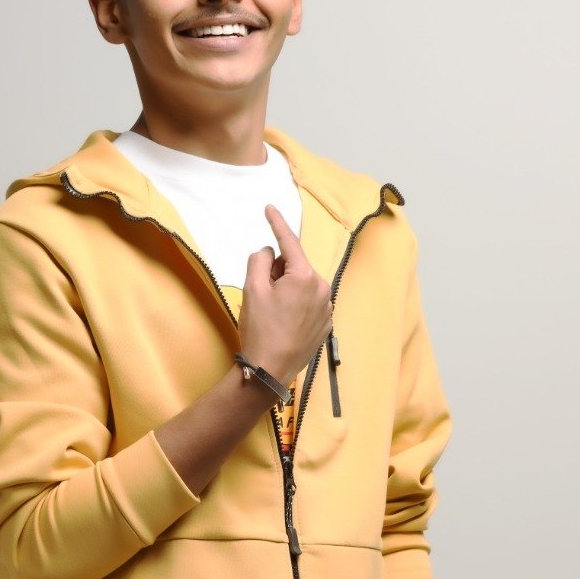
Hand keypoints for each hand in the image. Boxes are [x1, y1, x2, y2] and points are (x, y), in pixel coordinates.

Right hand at [237, 205, 332, 384]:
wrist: (270, 370)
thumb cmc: (260, 329)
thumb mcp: (252, 289)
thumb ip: (260, 260)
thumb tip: (269, 252)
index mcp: (305, 276)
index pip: (289, 242)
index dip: (276, 223)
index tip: (269, 208)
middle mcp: (322, 288)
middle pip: (295, 265)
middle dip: (278, 271)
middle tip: (262, 292)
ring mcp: (327, 308)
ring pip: (302, 284)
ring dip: (287, 288)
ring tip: (272, 312)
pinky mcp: (326, 324)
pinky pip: (309, 302)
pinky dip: (295, 305)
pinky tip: (283, 323)